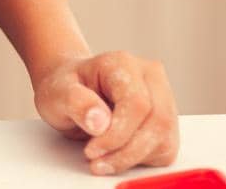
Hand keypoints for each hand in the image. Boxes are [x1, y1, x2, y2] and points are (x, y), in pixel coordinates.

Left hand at [32, 51, 179, 176]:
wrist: (73, 91)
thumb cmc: (67, 88)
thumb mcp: (58, 92)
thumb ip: (76, 102)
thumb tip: (100, 122)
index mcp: (123, 64)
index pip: (137, 103)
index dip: (117, 134)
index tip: (92, 151)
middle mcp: (150, 77)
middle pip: (157, 121)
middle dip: (126, 151)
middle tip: (97, 162)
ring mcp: (163, 98)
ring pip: (164, 137)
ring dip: (132, 158)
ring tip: (102, 162)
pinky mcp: (166, 122)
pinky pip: (165, 148)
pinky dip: (141, 160)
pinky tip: (116, 156)